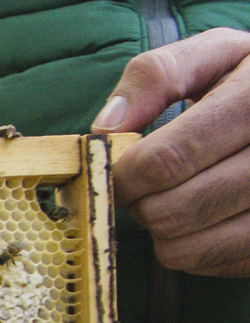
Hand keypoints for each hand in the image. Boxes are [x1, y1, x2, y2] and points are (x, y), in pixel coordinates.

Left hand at [98, 27, 249, 274]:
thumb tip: (107, 127)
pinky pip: (215, 265)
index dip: (126, 175)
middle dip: (141, 204)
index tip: (116, 173)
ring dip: (162, 232)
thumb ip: (157, 76)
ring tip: (173, 200)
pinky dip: (194, 251)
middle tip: (143, 189)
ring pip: (189, 247)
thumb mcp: (215, 56)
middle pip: (175, 209)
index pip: (168, 160)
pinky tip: (203, 219)